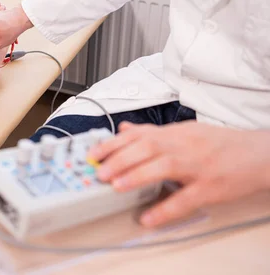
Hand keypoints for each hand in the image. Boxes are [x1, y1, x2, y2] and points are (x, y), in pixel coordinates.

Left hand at [88, 121, 269, 227]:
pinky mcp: (211, 187)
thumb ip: (152, 132)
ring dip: (137, 175)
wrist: (260, 153)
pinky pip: (187, 199)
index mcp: (175, 133)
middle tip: (99, 171)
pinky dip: (166, 209)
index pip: (138, 135)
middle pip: (148, 147)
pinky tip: (149, 218)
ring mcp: (198, 166)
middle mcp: (184, 145)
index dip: (113, 144)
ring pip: (165, 166)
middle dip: (120, 159)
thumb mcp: (184, 130)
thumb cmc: (219, 143)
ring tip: (116, 185)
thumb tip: (123, 129)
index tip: (93, 153)